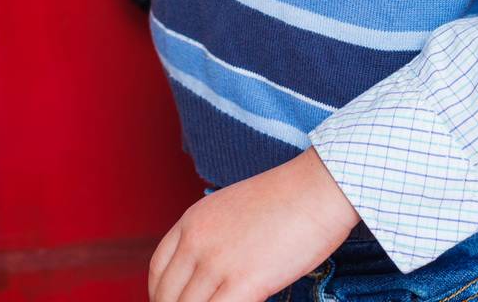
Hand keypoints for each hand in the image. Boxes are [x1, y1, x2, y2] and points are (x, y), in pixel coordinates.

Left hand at [147, 148, 358, 301]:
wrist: (319, 186)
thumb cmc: (288, 199)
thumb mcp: (233, 209)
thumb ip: (214, 238)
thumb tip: (210, 273)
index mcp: (193, 220)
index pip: (158, 270)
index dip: (162, 296)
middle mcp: (197, 241)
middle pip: (167, 297)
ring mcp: (218, 262)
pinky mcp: (244, 282)